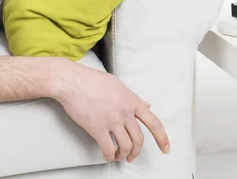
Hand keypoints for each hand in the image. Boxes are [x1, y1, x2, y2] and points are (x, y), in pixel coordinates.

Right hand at [52, 61, 169, 162]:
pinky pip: (108, 148)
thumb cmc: (91, 80)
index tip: (165, 148)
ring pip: (125, 146)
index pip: (154, 122)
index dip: (162, 138)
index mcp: (132, 100)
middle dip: (136, 151)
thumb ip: (132, 97)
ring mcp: (111, 120)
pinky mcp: (97, 128)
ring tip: (118, 156)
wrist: (71, 81)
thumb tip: (147, 105)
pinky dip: (109, 156)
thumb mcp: (117, 85)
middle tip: (132, 156)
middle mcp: (124, 112)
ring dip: (123, 155)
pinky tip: (107, 156)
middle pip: (139, 139)